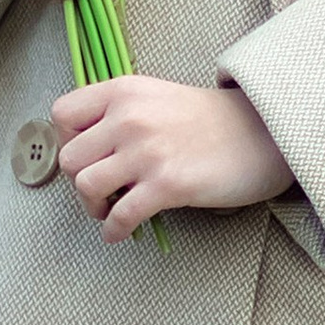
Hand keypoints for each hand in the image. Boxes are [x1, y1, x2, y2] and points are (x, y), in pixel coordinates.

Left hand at [54, 75, 290, 241]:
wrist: (262, 134)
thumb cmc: (211, 121)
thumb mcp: (158, 97)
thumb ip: (121, 112)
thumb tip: (87, 146)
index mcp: (125, 91)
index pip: (62, 114)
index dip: (67, 140)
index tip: (87, 155)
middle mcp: (130, 117)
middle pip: (70, 158)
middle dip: (79, 180)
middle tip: (99, 191)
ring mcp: (148, 151)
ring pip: (86, 186)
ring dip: (93, 207)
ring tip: (109, 211)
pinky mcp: (167, 184)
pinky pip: (120, 216)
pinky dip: (113, 230)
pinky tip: (120, 233)